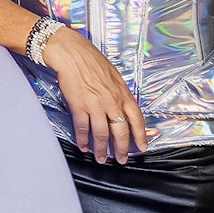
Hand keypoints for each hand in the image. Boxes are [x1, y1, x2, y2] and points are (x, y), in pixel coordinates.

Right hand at [42, 28, 147, 162]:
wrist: (72, 53)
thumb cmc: (91, 60)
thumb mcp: (114, 75)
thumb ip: (119, 93)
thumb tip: (120, 107)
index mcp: (123, 93)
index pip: (137, 119)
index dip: (140, 136)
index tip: (142, 147)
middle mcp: (112, 102)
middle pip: (120, 131)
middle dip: (121, 149)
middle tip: (121, 159)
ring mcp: (95, 105)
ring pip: (101, 134)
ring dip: (101, 149)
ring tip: (100, 158)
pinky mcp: (79, 105)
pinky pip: (82, 127)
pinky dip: (83, 139)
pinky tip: (83, 145)